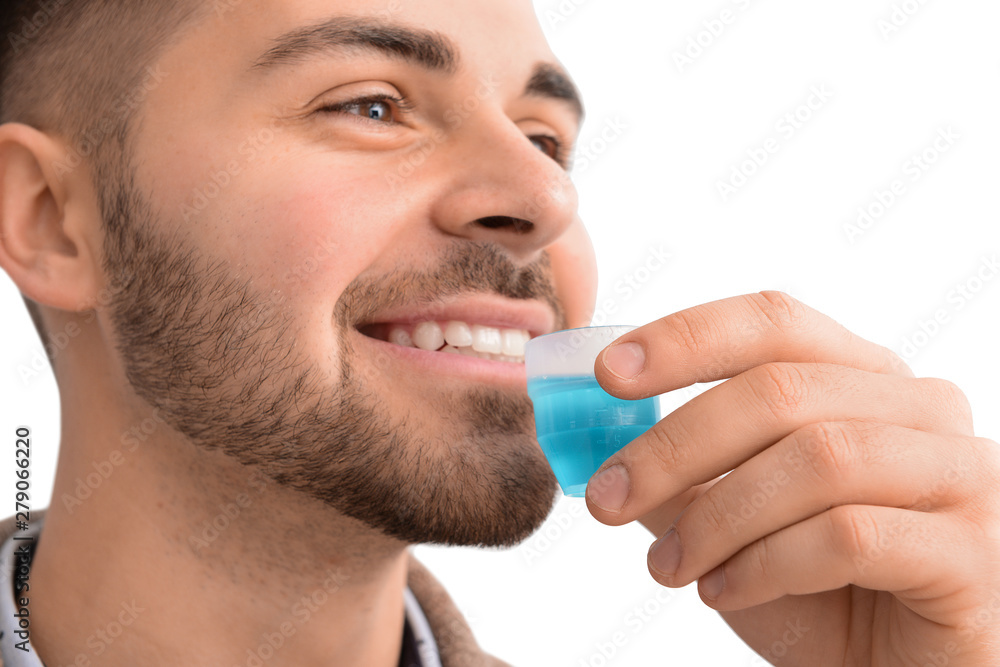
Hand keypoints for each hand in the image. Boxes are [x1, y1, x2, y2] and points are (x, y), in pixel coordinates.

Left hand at [586, 292, 999, 665]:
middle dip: (676, 445)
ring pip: (817, 459)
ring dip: (718, 516)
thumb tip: (597, 433)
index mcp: (861, 378)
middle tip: (609, 498)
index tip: (608, 373)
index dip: (687, 337)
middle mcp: (921, 408)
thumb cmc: (809, 588)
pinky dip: (766, 564)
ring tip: (668, 568)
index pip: (774, 323)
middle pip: (782, 389)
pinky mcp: (971, 552)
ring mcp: (959, 474)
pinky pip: (851, 535)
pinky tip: (723, 593)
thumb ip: (676, 470)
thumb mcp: (726, 519)